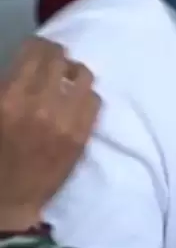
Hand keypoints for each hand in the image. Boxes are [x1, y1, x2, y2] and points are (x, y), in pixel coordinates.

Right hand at [0, 39, 98, 230]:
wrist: (8, 201)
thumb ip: (6, 87)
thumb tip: (22, 65)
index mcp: (10, 99)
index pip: (35, 54)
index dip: (36, 45)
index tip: (35, 47)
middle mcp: (41, 105)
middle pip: (61, 60)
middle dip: (54, 55)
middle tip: (50, 59)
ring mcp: (67, 120)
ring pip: (83, 76)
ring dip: (73, 72)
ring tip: (65, 78)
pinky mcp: (83, 135)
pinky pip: (95, 99)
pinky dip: (85, 94)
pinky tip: (75, 100)